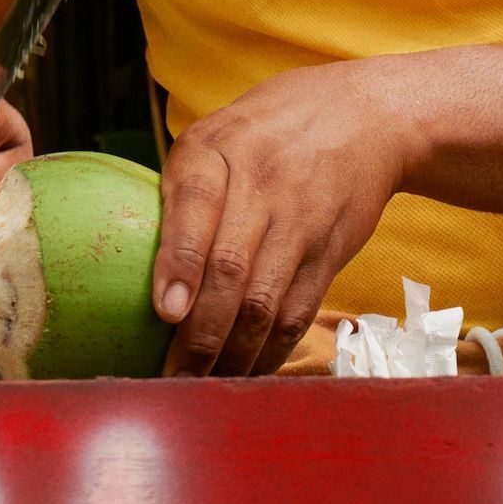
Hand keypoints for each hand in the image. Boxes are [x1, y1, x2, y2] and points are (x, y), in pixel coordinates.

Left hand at [155, 63, 421, 374]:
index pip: (198, 203)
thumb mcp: (219, 130)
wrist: (371, 117)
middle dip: (201, 332)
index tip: (166, 312)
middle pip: (233, 270)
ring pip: (266, 303)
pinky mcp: (330, 254)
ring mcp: (302, 224)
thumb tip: (131, 258)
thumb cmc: (273, 127)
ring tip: (200, 386)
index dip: (180, 262)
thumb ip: (182, 186)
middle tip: (172, 376)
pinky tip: (245, 372)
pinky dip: (270, 351)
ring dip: (233, 354)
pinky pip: (297, 314)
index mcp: (221, 149)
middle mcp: (264, 186)